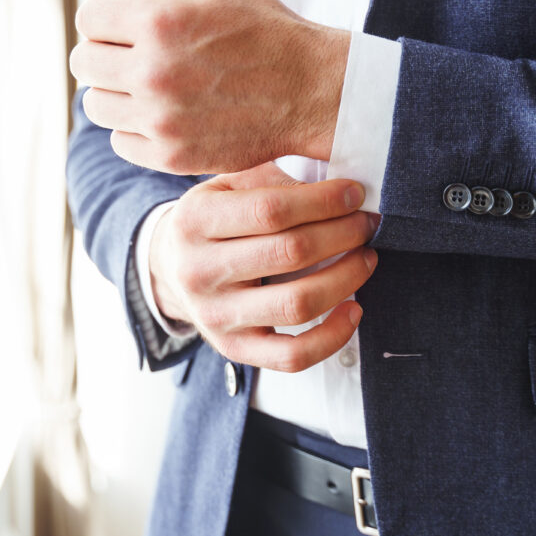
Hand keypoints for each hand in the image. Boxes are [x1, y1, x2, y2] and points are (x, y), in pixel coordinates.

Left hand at [69, 0, 349, 174]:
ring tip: (149, 85)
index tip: (126, 24)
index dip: (104, 17)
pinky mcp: (172, 157)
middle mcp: (153, 74)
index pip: (88, 18)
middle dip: (103, 53)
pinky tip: (163, 115)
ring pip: (96, 106)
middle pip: (83, 63)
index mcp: (159, 23)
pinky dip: (133, 129)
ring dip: (115, 92)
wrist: (311, 90)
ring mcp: (161, 121)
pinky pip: (119, 142)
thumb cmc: (263, 27)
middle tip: (134, 55)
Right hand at [149, 163, 378, 372]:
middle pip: (290, 252)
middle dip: (343, 234)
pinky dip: (332, 336)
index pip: (271, 210)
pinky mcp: (233, 349)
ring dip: (346, 278)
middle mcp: (199, 270)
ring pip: (297, 304)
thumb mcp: (226, 186)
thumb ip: (270, 180)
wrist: (169, 270)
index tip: (354, 194)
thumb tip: (338, 189)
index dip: (323, 201)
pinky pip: (292, 355)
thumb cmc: (213, 221)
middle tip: (366, 223)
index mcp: (195, 220)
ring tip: (366, 258)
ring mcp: (215, 315)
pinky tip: (354, 308)